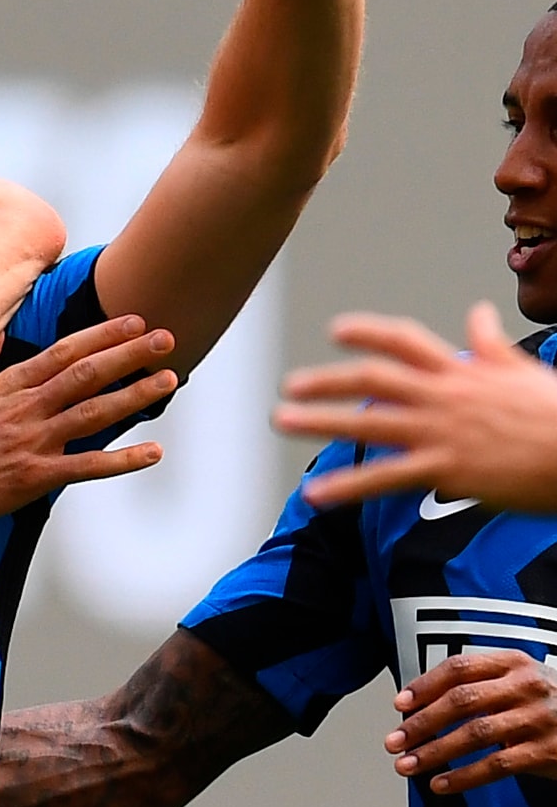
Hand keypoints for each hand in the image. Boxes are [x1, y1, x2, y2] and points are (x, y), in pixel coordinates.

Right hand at [0, 316, 177, 534]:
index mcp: (6, 385)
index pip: (64, 352)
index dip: (103, 335)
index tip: (132, 321)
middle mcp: (24, 408)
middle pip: (88, 373)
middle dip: (130, 352)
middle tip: (165, 337)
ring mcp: (31, 442)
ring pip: (94, 411)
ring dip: (135, 394)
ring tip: (168, 379)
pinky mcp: (33, 478)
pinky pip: (87, 467)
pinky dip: (123, 460)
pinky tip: (153, 453)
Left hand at [278, 304, 556, 511]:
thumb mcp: (524, 368)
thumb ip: (491, 343)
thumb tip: (478, 312)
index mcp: (463, 370)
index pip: (406, 340)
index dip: (369, 332)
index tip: (337, 330)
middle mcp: (444, 395)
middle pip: (372, 379)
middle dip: (328, 381)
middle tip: (291, 386)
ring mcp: (441, 431)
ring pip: (367, 423)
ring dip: (320, 421)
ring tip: (282, 421)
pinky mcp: (445, 469)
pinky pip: (384, 479)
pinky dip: (346, 487)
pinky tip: (314, 494)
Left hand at [386, 649, 556, 795]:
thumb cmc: (548, 703)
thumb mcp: (520, 681)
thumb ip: (480, 686)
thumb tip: (418, 708)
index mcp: (514, 663)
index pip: (459, 668)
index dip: (425, 686)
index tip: (399, 704)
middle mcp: (526, 686)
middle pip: (461, 701)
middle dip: (421, 723)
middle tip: (393, 741)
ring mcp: (538, 718)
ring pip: (474, 735)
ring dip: (434, 752)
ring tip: (406, 766)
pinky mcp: (545, 751)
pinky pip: (496, 765)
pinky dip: (463, 777)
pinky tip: (440, 785)